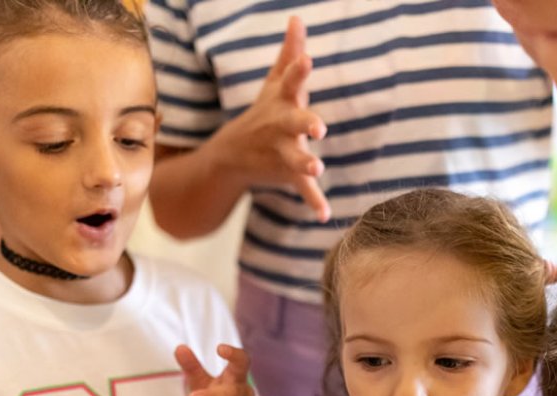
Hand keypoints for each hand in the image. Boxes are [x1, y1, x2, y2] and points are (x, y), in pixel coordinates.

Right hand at [214, 15, 328, 219]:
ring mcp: (282, 152)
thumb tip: (297, 18)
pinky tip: (325, 214)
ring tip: (318, 168)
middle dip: (305, 122)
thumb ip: (289, 55)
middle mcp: (280, 127)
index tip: (308, 59)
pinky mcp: (287, 175)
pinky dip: (313, 201)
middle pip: (293, 121)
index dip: (299, 70)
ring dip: (306, 163)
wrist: (231, 156)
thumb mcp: (274, 85)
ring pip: (295, 158)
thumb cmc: (264, 113)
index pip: (291, 81)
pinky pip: (302, 189)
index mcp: (282, 102)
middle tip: (319, 125)